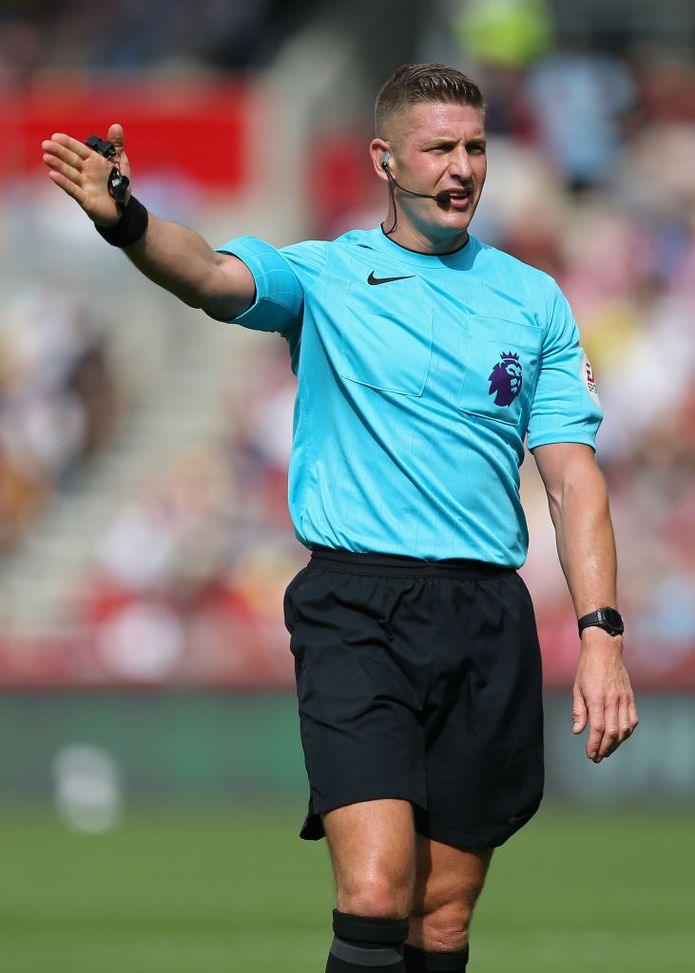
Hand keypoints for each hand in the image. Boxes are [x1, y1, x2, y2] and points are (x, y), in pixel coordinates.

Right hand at [41, 123, 130, 226]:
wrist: (122, 209)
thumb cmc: (118, 185)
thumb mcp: (120, 163)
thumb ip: (117, 146)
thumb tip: (116, 126)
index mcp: (94, 162)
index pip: (80, 150)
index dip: (69, 143)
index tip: (56, 136)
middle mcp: (87, 172)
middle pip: (72, 160)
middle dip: (59, 152)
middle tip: (46, 144)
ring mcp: (85, 185)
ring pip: (70, 173)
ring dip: (58, 166)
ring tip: (47, 157)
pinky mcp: (86, 199)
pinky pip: (74, 190)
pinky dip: (64, 183)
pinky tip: (53, 175)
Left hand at [571, 629, 638, 762]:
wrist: (604, 650)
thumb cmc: (587, 669)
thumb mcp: (577, 688)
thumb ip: (578, 711)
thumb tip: (577, 731)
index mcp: (597, 698)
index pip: (598, 728)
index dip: (594, 744)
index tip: (590, 754)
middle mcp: (613, 700)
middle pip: (613, 732)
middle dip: (605, 748)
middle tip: (597, 757)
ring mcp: (624, 699)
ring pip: (625, 729)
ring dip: (616, 744)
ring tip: (607, 751)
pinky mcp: (630, 697)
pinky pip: (633, 720)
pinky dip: (627, 732)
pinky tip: (619, 738)